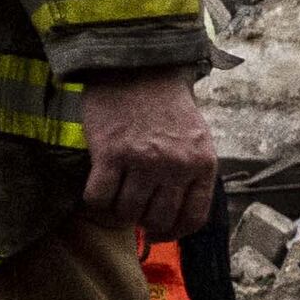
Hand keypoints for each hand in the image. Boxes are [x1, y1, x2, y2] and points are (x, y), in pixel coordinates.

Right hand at [73, 69, 211, 234]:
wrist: (139, 67)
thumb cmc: (166, 105)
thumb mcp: (196, 138)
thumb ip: (191, 172)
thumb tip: (176, 212)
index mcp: (203, 164)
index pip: (194, 218)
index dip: (174, 233)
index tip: (160, 233)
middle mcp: (176, 166)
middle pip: (157, 219)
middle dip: (143, 224)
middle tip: (133, 213)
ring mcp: (143, 161)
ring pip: (127, 211)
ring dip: (118, 212)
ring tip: (116, 199)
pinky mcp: (110, 153)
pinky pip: (99, 197)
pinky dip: (96, 202)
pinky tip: (98, 192)